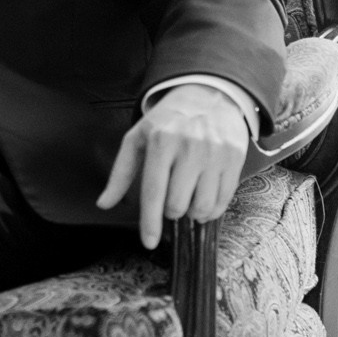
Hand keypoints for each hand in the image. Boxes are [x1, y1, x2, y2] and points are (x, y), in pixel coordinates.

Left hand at [96, 86, 249, 250]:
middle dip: (171, 212)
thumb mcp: (137, 138)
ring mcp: (214, 153)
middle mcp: (189, 147)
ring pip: (202, 207)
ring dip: (192, 213)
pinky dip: (212, 210)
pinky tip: (204, 201)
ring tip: (188, 199)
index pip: (153, 192)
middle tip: (171, 199)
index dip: (150, 222)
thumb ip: (120, 173)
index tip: (149, 242)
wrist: (208, 93)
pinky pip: (224, 200)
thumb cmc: (167, 121)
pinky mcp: (234, 158)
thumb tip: (103, 204)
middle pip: (178, 204)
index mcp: (160, 141)